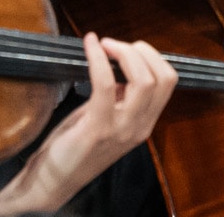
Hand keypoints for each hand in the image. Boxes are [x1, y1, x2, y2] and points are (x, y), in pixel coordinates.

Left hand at [0, 34, 177, 214]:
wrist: (55, 180)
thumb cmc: (76, 146)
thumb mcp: (106, 119)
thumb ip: (118, 97)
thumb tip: (120, 68)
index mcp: (144, 123)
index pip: (168, 81)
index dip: (151, 55)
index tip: (127, 46)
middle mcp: (140, 127)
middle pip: (161, 77)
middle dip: (140, 49)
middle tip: (114, 44)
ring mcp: (122, 129)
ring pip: (143, 80)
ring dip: (124, 52)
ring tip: (104, 45)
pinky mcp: (98, 127)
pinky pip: (105, 83)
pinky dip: (98, 57)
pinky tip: (90, 45)